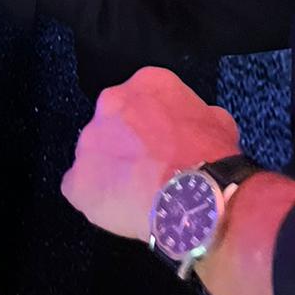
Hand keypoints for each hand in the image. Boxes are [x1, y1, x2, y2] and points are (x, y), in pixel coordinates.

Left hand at [60, 66, 239, 241]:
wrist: (194, 198)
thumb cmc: (210, 158)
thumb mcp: (218, 120)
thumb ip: (196, 114)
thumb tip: (195, 126)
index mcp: (147, 84)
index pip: (142, 99)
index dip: (152, 124)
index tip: (161, 141)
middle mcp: (112, 102)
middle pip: (113, 122)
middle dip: (125, 142)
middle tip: (147, 167)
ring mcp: (89, 140)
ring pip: (94, 155)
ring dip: (110, 170)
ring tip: (135, 193)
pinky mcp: (77, 179)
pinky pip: (79, 188)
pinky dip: (95, 199)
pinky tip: (119, 210)